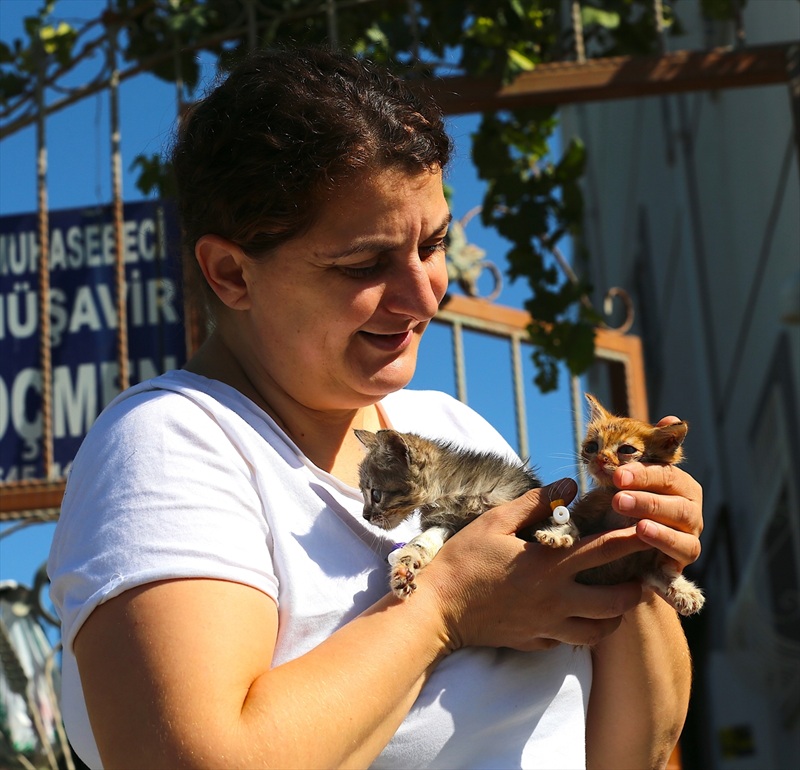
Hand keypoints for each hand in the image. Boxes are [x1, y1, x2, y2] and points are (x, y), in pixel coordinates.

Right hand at [421, 480, 648, 652]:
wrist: (437, 610)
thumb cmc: (464, 559)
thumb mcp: (495, 521)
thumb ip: (535, 503)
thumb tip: (568, 486)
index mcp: (549, 565)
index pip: (605, 550)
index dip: (634, 538)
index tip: (651, 530)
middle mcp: (556, 600)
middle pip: (616, 601)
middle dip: (636, 588)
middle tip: (641, 576)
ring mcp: (547, 626)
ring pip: (600, 631)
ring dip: (615, 616)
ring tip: (616, 601)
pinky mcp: (536, 642)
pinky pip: (572, 642)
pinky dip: (584, 630)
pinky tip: (578, 616)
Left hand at [611, 416, 702, 572]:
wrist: (626, 544)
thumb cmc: (628, 502)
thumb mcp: (627, 478)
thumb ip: (643, 450)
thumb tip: (672, 419)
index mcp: (678, 482)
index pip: (666, 473)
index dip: (643, 474)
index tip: (617, 476)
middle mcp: (689, 505)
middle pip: (676, 500)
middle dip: (647, 499)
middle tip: (618, 499)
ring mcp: (690, 532)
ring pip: (683, 528)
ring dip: (660, 528)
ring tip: (639, 526)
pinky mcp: (684, 557)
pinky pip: (682, 554)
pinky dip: (667, 551)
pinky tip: (651, 550)